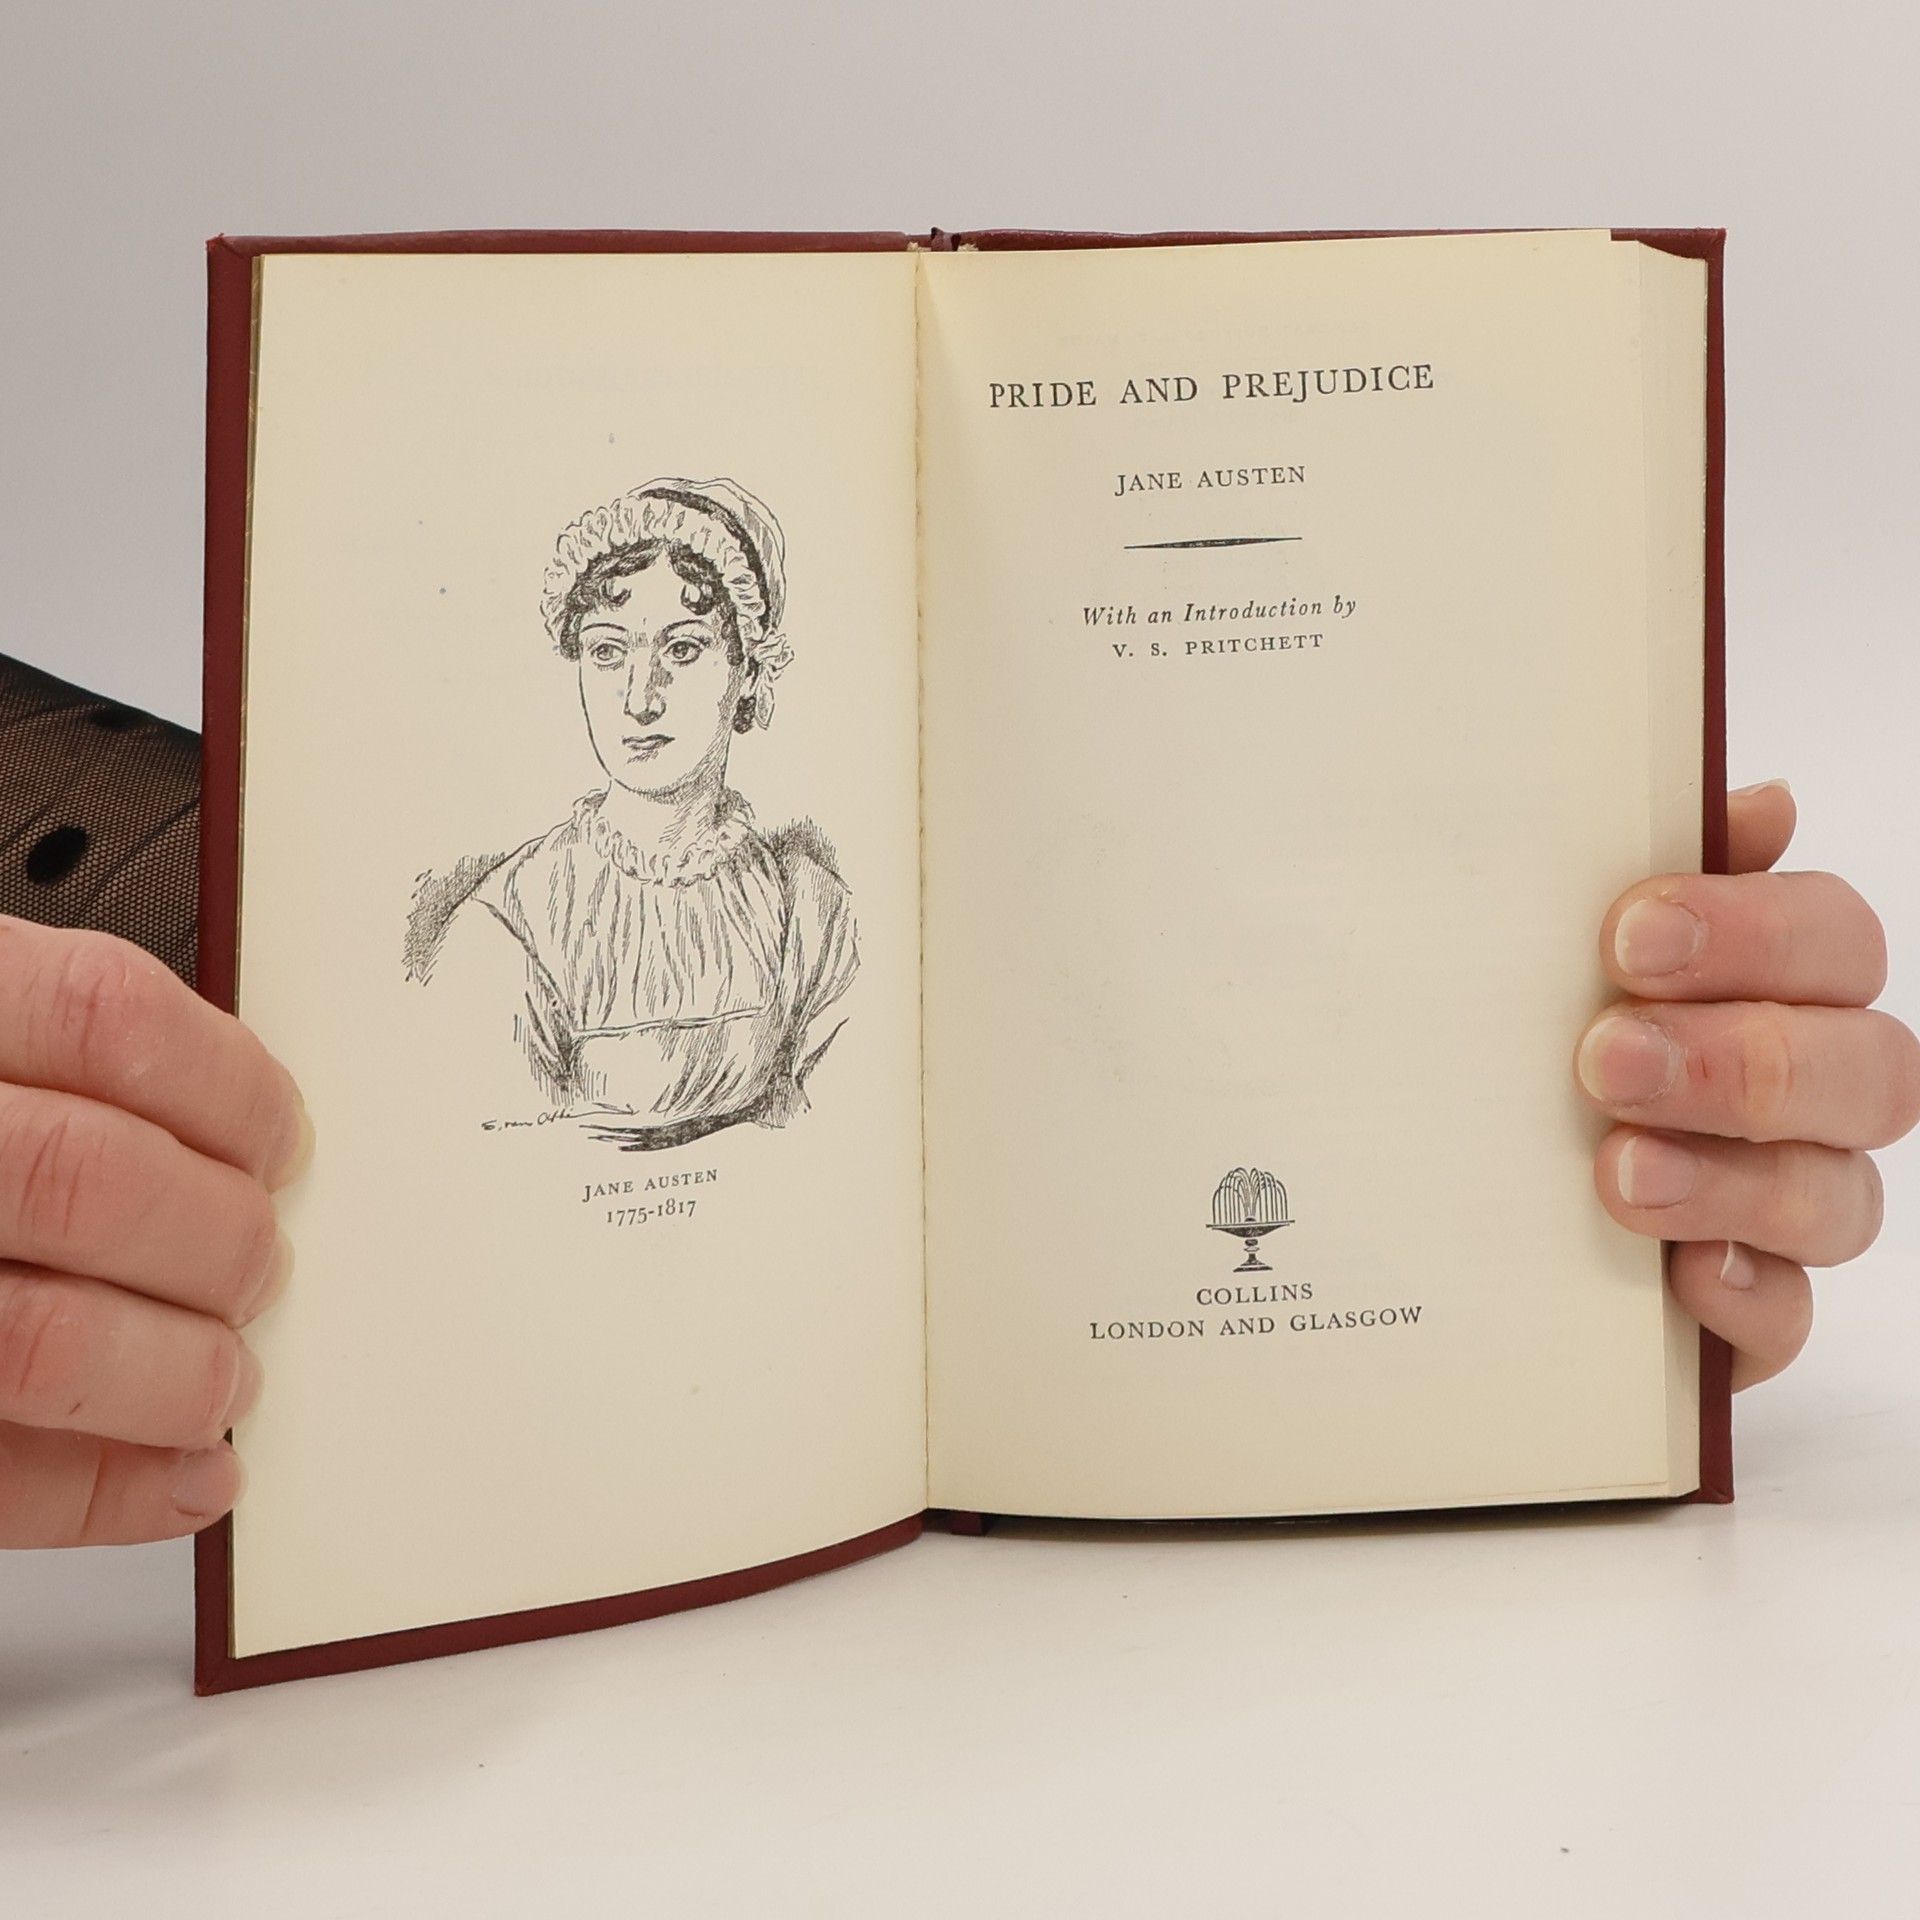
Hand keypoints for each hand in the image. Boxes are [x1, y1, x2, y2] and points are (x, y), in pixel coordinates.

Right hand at [0, 916, 307, 1544]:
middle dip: (220, 1240)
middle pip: (93, 1182)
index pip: (107, 1021)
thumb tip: (244, 1141)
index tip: (281, 1140)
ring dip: (177, 1374)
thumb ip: (64, 1068)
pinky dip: (109, 1492)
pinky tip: (184, 1479)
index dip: (228, 1087)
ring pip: (45, 1340)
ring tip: (223, 1381)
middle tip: (262, 1268)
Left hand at [1576, 783, 1919, 1387]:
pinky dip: (1743, 1298)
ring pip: (1835, 1198)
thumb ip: (1634, 870)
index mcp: (1773, 986)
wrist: (1446, 1194)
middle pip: (1868, 1069)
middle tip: (1605, 1058)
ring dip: (1730, 1180)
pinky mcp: (1747, 1311)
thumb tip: (1757, 805)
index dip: (1754, 930)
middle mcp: (1804, 1092)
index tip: (1629, 935)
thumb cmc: (1520, 1038)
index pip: (1833, 938)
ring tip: (1615, 1171)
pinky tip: (1680, 1278)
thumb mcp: (1542, 945)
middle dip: (1738, 1060)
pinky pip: (1787, 1317)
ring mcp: (1784, 1207)